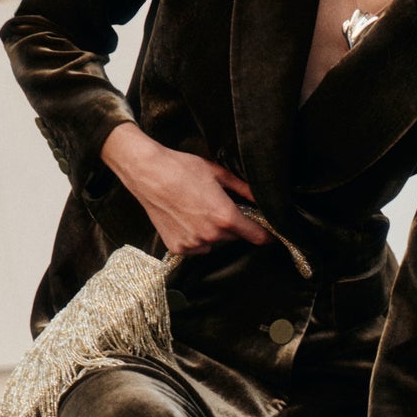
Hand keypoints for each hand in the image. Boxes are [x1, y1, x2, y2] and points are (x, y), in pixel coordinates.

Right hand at [100, 123, 269, 256]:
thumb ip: (243, 189)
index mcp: (225, 217)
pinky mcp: (178, 248)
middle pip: (234, 237)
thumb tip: (261, 197)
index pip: (257, 236)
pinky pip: (196, 247)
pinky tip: (185, 219)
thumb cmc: (182, 169)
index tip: (269, 234)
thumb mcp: (218, 174)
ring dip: (212, 232)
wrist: (148, 173)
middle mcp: (211, 236)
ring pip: (214, 243)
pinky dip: (194, 237)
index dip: (265, 234)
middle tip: (217, 206)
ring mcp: (193, 244)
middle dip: (232, 225)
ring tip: (197, 210)